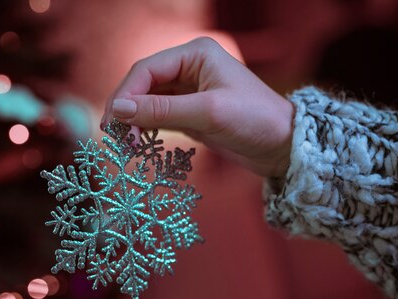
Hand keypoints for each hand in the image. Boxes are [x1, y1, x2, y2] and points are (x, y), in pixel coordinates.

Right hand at [101, 37, 293, 177]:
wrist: (283, 146)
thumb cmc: (254, 121)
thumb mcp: (207, 113)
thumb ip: (162, 111)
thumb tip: (118, 109)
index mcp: (196, 54)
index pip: (147, 70)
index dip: (126, 94)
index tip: (114, 122)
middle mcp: (189, 67)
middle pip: (143, 84)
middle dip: (126, 109)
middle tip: (114, 138)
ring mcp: (188, 90)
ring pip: (147, 101)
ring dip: (133, 121)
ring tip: (124, 144)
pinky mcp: (190, 112)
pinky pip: (158, 116)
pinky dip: (145, 128)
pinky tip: (138, 143)